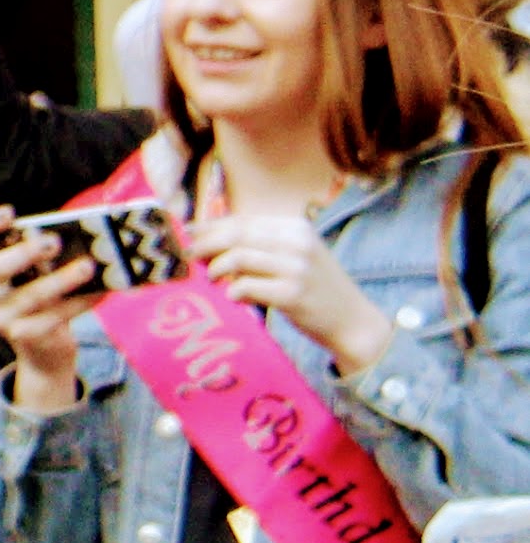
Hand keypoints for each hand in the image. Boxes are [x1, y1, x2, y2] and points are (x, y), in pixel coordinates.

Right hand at [0, 210, 98, 409]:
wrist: (45, 356)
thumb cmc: (45, 307)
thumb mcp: (37, 281)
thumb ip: (45, 263)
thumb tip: (80, 239)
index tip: (11, 212)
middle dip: (25, 252)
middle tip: (54, 241)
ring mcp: (3, 318)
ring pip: (31, 295)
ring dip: (62, 278)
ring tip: (89, 266)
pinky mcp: (25, 337)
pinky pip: (54, 317)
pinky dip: (79, 302)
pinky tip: (99, 292)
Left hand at [189, 205, 396, 373]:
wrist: (353, 322)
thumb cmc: (315, 288)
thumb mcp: (295, 256)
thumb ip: (261, 245)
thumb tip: (207, 238)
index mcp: (296, 228)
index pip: (242, 220)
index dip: (210, 225)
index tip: (187, 232)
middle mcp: (298, 243)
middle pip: (236, 235)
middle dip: (205, 244)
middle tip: (189, 256)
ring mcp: (297, 268)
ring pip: (237, 258)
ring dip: (216, 269)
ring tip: (213, 279)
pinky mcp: (293, 294)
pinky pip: (246, 286)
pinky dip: (233, 291)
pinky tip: (234, 297)